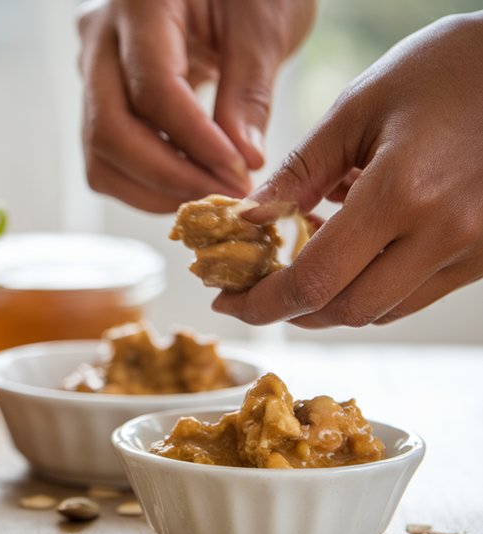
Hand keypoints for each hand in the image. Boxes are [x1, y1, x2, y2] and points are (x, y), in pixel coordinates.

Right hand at [77, 0, 315, 212]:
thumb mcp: (264, 23)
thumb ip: (250, 90)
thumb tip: (242, 160)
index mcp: (139, 3)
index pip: (153, 90)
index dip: (195, 141)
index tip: (238, 171)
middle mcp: (100, 38)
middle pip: (109, 130)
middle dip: (169, 176)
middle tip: (224, 194)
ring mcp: (92, 71)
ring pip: (100, 154)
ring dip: (155, 188)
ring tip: (212, 191)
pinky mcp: (99, 101)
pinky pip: (107, 157)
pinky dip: (148, 182)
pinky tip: (192, 179)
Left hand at [214, 12, 482, 326]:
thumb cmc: (443, 70)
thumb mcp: (356, 109)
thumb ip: (299, 172)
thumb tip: (248, 219)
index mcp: (403, 194)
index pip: (316, 281)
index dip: (263, 303)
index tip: (228, 302)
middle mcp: (446, 234)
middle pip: (348, 310)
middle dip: (291, 310)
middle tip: (255, 289)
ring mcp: (475, 249)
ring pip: (384, 309)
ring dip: (331, 300)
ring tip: (302, 261)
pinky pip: (417, 293)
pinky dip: (371, 286)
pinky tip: (351, 249)